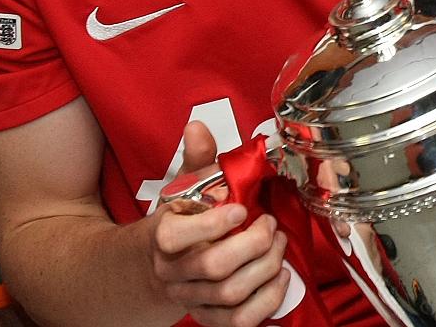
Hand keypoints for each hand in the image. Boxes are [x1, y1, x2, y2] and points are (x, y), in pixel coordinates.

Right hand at [150, 121, 289, 326]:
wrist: (155, 268)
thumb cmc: (179, 222)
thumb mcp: (183, 189)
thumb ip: (196, 160)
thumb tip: (198, 127)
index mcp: (163, 237)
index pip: (175, 237)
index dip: (213, 224)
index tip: (241, 209)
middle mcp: (174, 272)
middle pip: (214, 267)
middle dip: (253, 244)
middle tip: (271, 226)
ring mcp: (191, 298)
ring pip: (230, 295)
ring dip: (265, 269)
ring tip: (279, 247)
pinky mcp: (208, 317)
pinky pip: (238, 322)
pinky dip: (266, 302)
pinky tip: (280, 278)